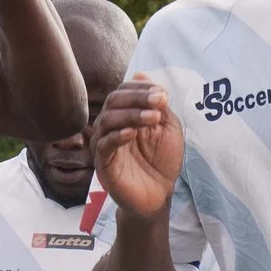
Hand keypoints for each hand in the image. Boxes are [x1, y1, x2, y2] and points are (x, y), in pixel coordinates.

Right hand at [92, 78, 182, 222]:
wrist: (158, 196)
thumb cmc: (162, 161)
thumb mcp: (167, 128)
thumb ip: (157, 105)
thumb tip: (141, 74)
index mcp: (124, 114)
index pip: (124, 91)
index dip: (141, 88)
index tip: (162, 94)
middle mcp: (110, 125)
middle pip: (114, 101)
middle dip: (137, 98)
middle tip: (158, 101)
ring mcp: (104, 144)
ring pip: (107, 120)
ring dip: (131, 115)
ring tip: (152, 118)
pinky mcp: (103, 163)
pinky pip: (104, 145)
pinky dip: (117, 136)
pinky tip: (132, 134)